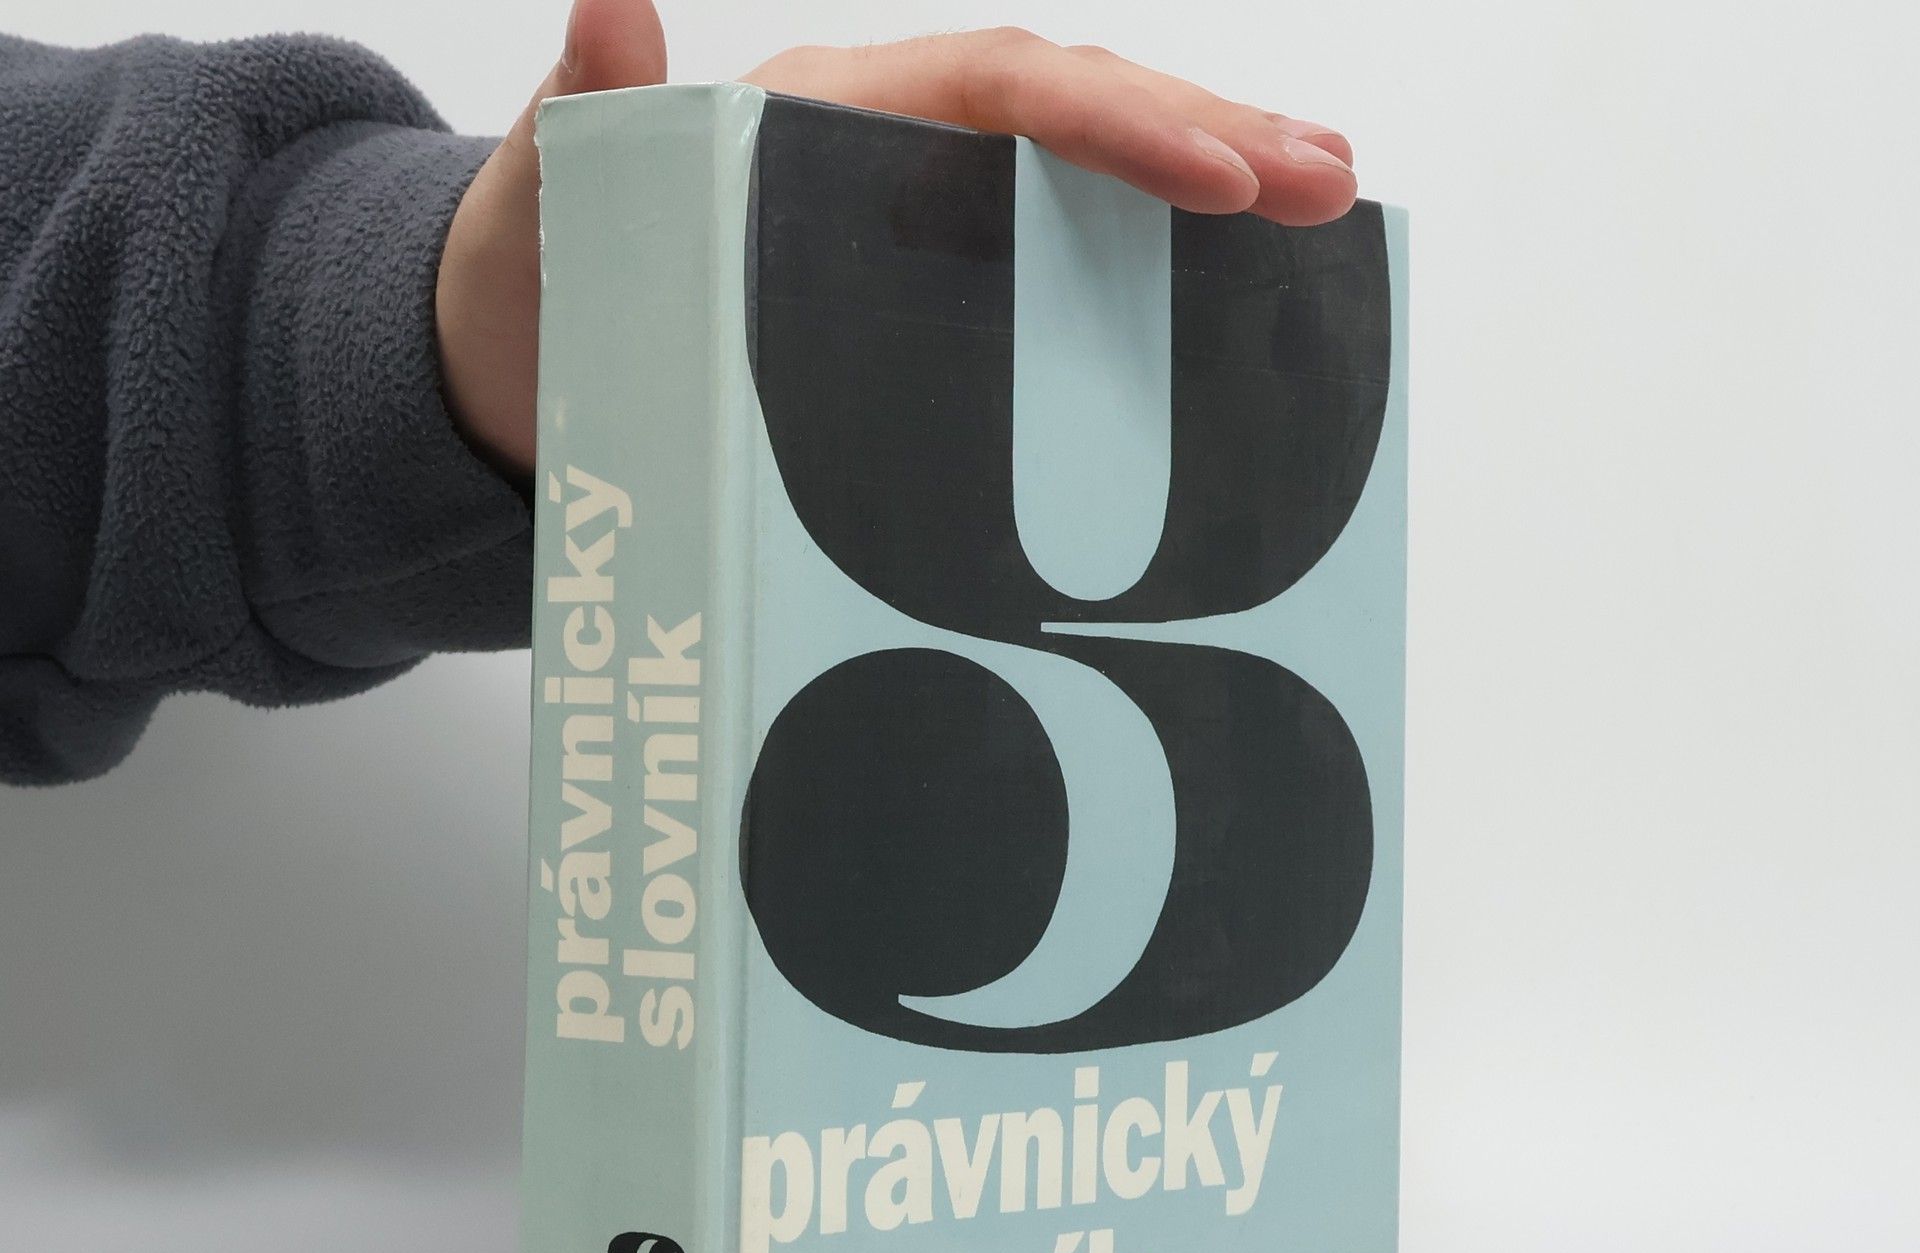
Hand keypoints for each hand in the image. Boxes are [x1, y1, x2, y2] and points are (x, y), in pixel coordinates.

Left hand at [436, 0, 1357, 476]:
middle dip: (1207, 134)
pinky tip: (1219, 296)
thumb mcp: (546, 208)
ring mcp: (909, 215)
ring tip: (1321, 206)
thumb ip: (593, 114)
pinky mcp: (919, 289)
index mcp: (817, 113)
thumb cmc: (534, 295)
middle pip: (1070, 113)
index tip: (1217, 170)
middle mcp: (879, 145)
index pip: (996, 88)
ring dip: (1203, 181)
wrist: (519, 383)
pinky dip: (1140, 266)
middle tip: (1331, 180)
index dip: (1112, 121)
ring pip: (1078, 178)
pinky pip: (1048, 261)